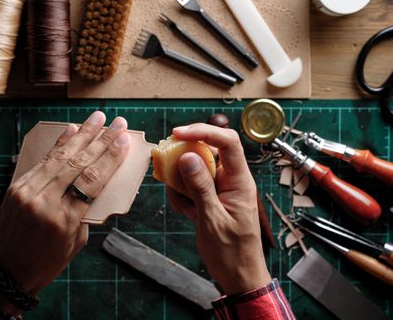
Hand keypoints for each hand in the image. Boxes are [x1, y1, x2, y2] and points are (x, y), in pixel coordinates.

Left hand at [0, 111, 130, 313]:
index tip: (124, 141)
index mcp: (64, 219)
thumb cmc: (46, 262)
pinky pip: (42, 161)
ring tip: (97, 118)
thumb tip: (94, 183)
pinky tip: (71, 130)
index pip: (92, 180)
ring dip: (81, 135)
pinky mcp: (17, 187)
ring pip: (60, 157)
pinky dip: (58, 145)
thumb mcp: (75, 243)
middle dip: (101, 140)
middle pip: (78, 163)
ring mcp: (27, 191)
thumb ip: (84, 212)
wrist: (5, 272)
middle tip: (117, 122)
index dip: (110, 158)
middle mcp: (44, 201)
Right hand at [168, 123, 270, 294]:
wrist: (238, 276)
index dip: (204, 131)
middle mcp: (231, 179)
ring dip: (181, 185)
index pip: (228, 142)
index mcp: (240, 180)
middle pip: (206, 152)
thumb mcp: (212, 219)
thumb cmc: (232, 252)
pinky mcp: (211, 197)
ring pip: (194, 170)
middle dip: (184, 162)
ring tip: (185, 208)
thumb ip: (200, 187)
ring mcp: (220, 188)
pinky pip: (191, 186)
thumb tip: (187, 156)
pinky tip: (187, 213)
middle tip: (167, 171)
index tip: (177, 133)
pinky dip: (183, 196)